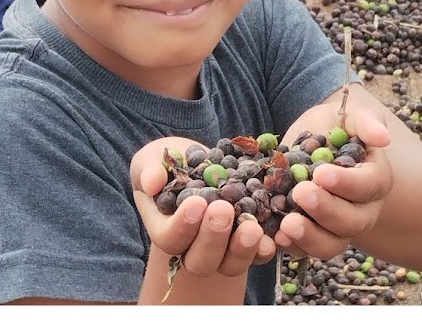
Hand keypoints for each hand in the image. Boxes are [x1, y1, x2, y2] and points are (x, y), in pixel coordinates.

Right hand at [130, 137, 275, 276]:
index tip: (196, 202)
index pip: (170, 239)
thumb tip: (151, 183)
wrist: (215, 161)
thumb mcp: (155, 158)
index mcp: (167, 228)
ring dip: (241, 249)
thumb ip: (148, 169)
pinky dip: (265, 249)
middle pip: (200, 260)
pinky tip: (272, 237)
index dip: (182, 226)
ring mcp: (225, 249)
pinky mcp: (250, 243)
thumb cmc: (179, 161)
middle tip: (222, 209)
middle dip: (212, 238)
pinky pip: (258, 256)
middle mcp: (194, 247)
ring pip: (230, 264)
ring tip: (251, 227)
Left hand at [277, 103, 393, 259]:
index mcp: (376, 178)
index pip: (368, 186)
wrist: (308, 139)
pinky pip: (306, 251)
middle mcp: (363, 209)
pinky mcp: (314, 237)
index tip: (321, 173)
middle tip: (300, 193)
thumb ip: (366, 123)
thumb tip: (384, 138)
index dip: (346, 184)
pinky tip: (276, 236)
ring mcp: (339, 228)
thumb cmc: (333, 125)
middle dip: (326, 210)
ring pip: (332, 244)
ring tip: (287, 224)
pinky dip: (292, 247)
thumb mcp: (348, 115)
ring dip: (310, 237)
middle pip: (352, 221)